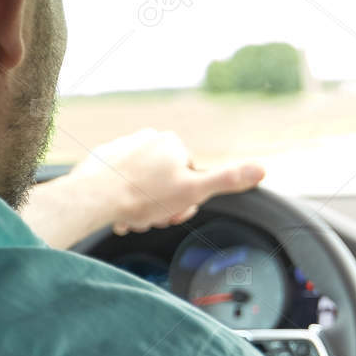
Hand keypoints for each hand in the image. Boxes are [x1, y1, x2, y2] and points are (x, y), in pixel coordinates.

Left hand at [20, 128, 265, 247]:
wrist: (92, 198)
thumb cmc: (142, 196)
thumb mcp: (193, 191)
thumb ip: (228, 180)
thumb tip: (262, 169)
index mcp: (172, 142)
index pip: (191, 176)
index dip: (185, 201)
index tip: (172, 211)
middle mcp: (148, 137)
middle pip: (167, 181)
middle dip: (162, 205)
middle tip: (151, 218)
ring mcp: (123, 146)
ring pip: (144, 184)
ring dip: (143, 206)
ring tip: (133, 217)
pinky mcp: (103, 157)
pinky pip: (122, 182)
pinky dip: (122, 198)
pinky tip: (118, 210)